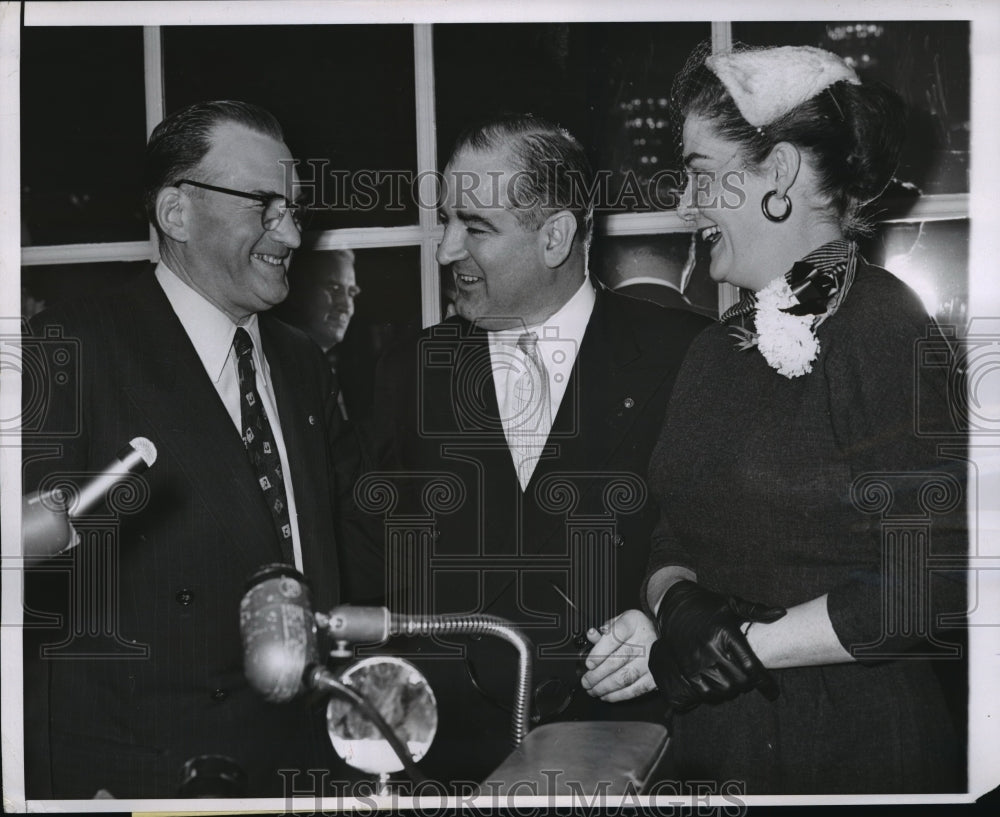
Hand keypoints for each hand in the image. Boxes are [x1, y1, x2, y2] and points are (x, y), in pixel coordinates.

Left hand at [579, 610, 657, 701]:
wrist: (661, 637)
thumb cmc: (636, 630)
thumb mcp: (620, 621)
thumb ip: (604, 629)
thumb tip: (591, 635)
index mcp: (632, 623)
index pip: (614, 637)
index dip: (599, 652)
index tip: (589, 663)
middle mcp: (642, 641)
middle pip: (616, 661)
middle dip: (596, 675)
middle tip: (586, 681)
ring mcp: (650, 661)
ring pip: (623, 678)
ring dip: (604, 687)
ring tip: (592, 690)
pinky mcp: (653, 677)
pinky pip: (633, 690)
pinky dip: (617, 695)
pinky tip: (606, 695)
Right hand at [649, 580, 785, 709]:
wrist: (675, 608)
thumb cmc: (709, 606)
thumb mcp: (732, 604)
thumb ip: (757, 611)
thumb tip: (781, 612)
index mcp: (726, 633)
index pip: (751, 666)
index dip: (765, 683)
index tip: (773, 692)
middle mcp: (711, 649)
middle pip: (740, 681)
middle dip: (749, 683)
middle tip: (748, 676)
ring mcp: (697, 661)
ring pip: (725, 689)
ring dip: (733, 688)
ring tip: (733, 677)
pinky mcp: (687, 670)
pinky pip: (706, 693)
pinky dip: (716, 693)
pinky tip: (719, 681)